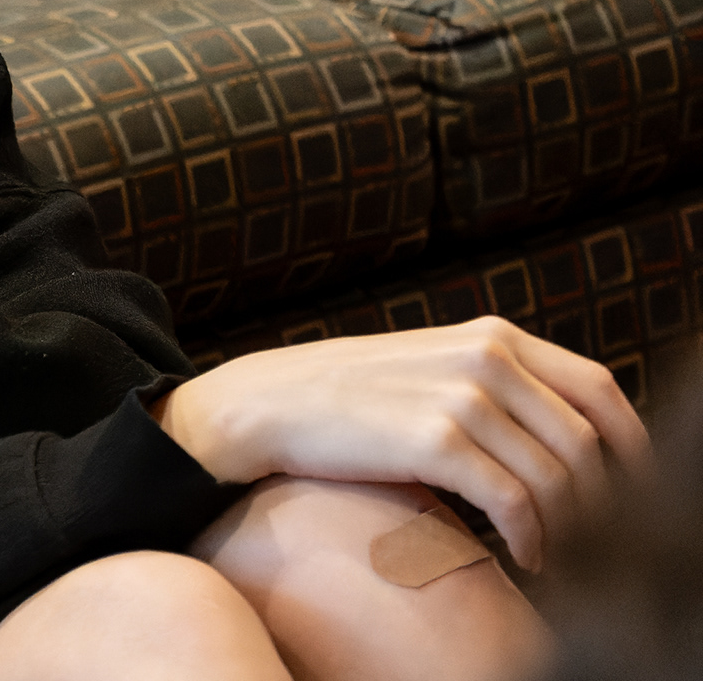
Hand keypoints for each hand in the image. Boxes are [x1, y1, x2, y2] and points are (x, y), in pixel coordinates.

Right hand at [152, 317, 650, 571]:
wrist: (264, 405)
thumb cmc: (346, 399)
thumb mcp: (430, 369)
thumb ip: (495, 386)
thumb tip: (566, 443)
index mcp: (492, 336)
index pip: (600, 389)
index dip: (629, 446)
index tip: (630, 493)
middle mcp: (486, 357)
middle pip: (586, 442)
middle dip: (599, 503)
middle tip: (588, 542)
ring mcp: (462, 396)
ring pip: (559, 478)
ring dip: (566, 531)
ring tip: (551, 556)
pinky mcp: (435, 440)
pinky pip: (517, 503)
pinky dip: (532, 540)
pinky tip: (524, 557)